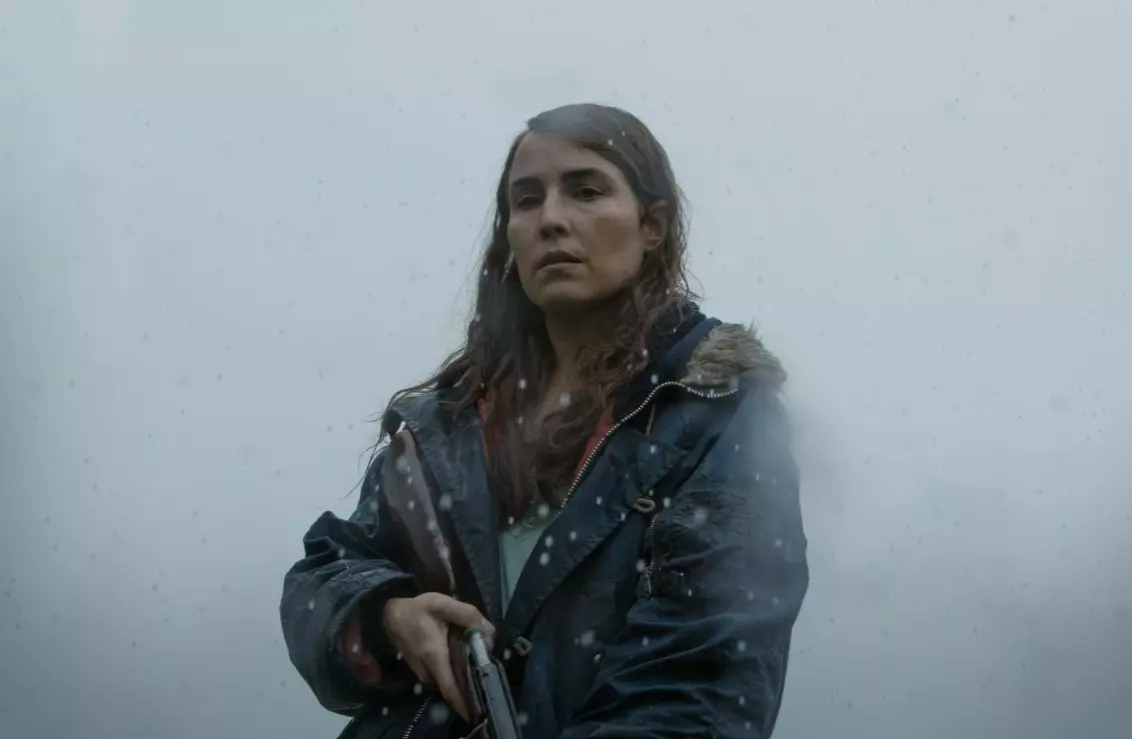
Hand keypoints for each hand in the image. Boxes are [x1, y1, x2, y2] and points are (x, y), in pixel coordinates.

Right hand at [382, 592, 494, 721]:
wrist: (389, 614)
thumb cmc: (417, 610)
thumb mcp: (443, 605)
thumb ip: (468, 615)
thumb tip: (490, 632)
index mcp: (434, 657)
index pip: (450, 688)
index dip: (464, 702)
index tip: (479, 710)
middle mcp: (426, 671)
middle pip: (450, 689)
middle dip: (468, 690)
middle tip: (487, 682)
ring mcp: (422, 672)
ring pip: (445, 684)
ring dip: (461, 682)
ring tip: (479, 672)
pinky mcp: (420, 670)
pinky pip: (439, 678)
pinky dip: (452, 676)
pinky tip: (464, 666)